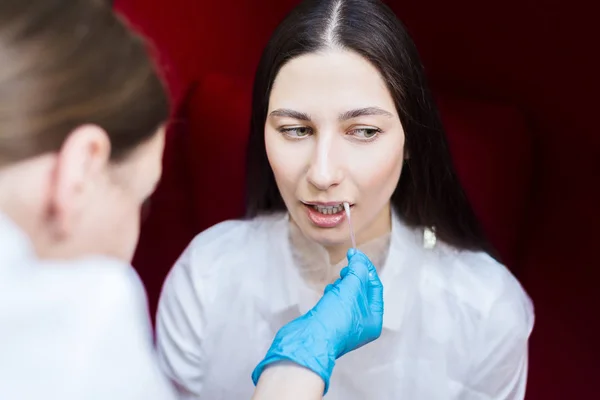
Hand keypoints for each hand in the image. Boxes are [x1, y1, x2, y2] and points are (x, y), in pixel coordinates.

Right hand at [251, 249, 383, 393]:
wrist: (308, 340)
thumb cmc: (334, 318)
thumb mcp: (351, 289)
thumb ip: (358, 271)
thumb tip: (358, 258)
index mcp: (373, 320)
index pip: (375, 287)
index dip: (366, 268)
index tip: (354, 254)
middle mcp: (362, 324)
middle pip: (361, 291)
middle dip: (353, 277)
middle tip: (344, 269)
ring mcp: (344, 325)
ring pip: (347, 296)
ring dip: (341, 285)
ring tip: (335, 284)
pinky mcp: (328, 323)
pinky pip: (335, 303)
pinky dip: (332, 294)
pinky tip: (327, 292)